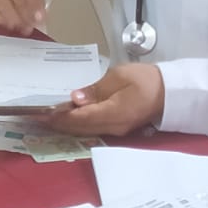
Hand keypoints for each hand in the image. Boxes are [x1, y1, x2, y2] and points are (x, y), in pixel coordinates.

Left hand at [45, 63, 165, 136]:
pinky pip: (94, 129)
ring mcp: (117, 130)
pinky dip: (79, 124)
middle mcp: (113, 127)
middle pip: (80, 128)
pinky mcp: (119, 128)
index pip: (80, 118)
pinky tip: (69, 118)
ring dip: (66, 125)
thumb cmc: (145, 79)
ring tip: (48, 118)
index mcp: (113, 113)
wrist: (170, 91)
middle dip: (58, 123)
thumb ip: (95, 90)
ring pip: (86, 131)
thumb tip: (74, 99)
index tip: (41, 113)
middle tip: (37, 117)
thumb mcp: (118, 77)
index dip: (59, 117)